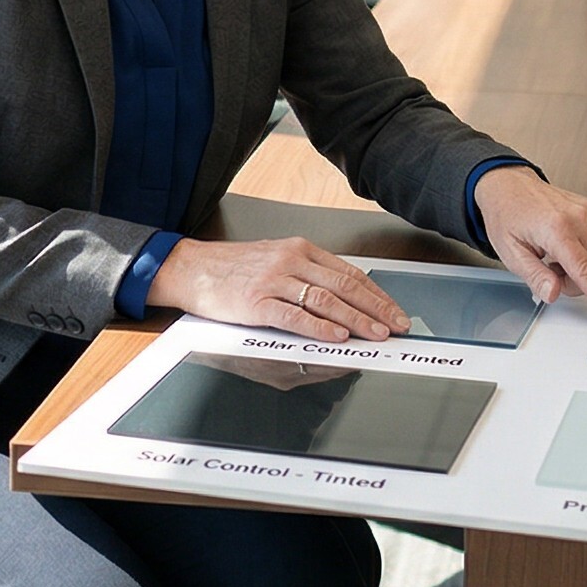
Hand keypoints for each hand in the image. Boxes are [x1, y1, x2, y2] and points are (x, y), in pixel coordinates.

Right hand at [146, 237, 410, 341]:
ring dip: (356, 320)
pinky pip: (294, 316)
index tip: (394, 311)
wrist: (190, 267)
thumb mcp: (275, 258)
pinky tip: (337, 336)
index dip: (377, 294)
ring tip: (376, 334)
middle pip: (344, 286)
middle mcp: (291, 261)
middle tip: (397, 326)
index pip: (350, 273)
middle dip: (376, 309)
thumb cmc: (231, 267)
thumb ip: (307, 273)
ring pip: (326, 300)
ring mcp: (274, 281)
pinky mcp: (256, 303)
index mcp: (300, 249)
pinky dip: (319, 327)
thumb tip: (344, 296)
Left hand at [476, 168, 586, 322]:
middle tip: (553, 271)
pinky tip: (575, 250)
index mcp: (556, 229)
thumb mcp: (510, 253)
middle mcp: (580, 218)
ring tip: (562, 259)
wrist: (511, 186)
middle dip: (579, 284)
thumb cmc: (508, 215)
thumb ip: (535, 276)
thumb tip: (553, 294)